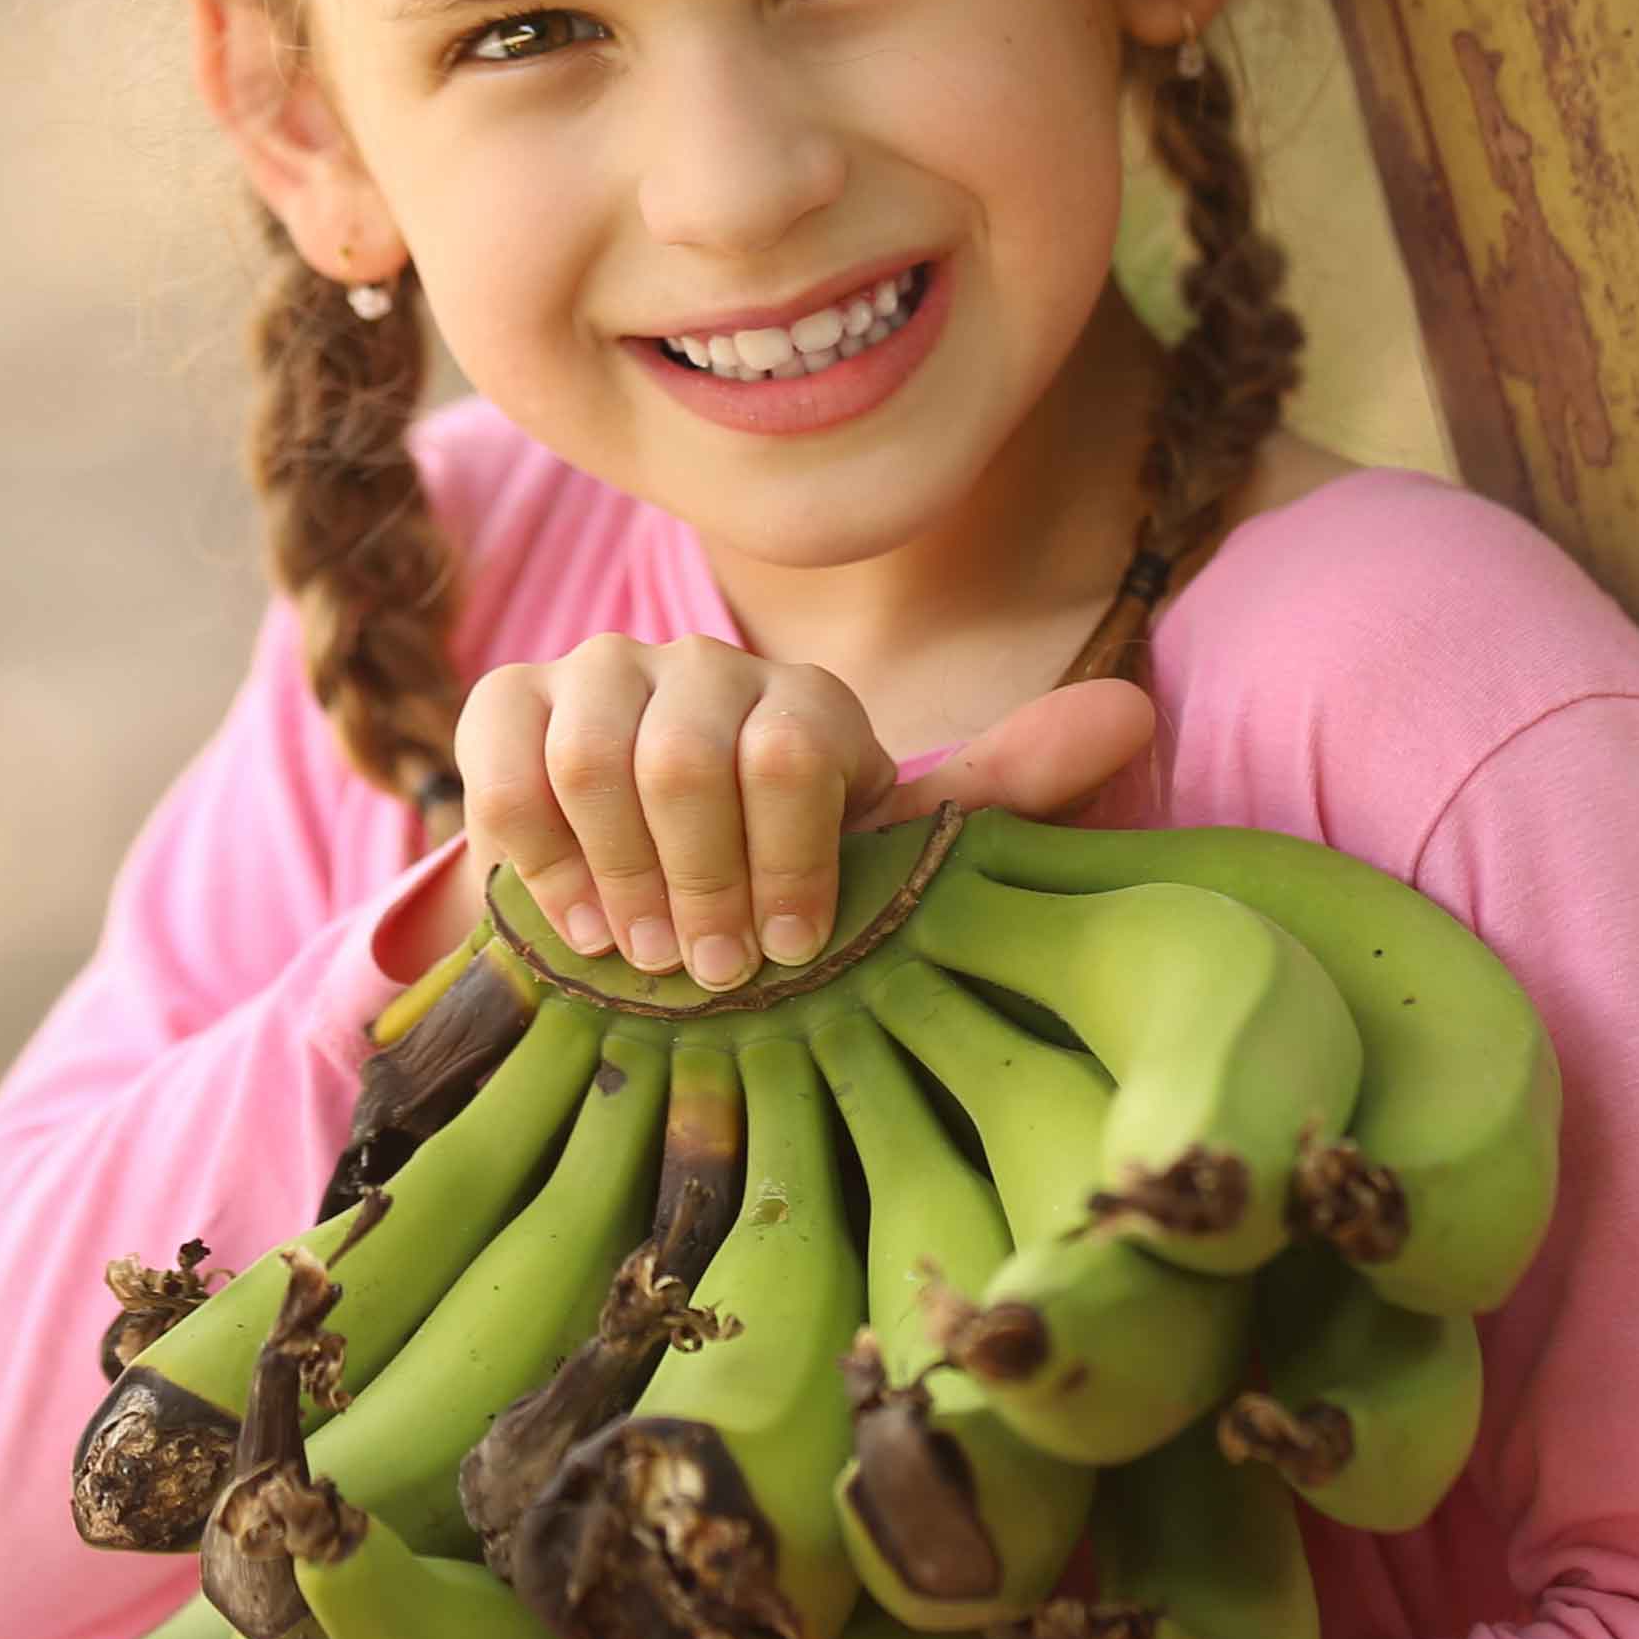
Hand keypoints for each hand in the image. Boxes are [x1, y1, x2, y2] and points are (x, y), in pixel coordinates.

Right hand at [453, 637, 1157, 989]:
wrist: (628, 907)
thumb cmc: (775, 890)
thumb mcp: (883, 863)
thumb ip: (998, 796)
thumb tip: (1135, 714)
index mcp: (802, 701)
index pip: (796, 749)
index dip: (791, 865)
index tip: (792, 954)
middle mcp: (701, 664)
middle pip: (690, 758)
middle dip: (699, 886)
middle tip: (710, 973)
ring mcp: (598, 673)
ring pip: (596, 758)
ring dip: (618, 876)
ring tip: (639, 955)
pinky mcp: (505, 700)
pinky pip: (503, 765)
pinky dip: (536, 855)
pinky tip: (564, 918)